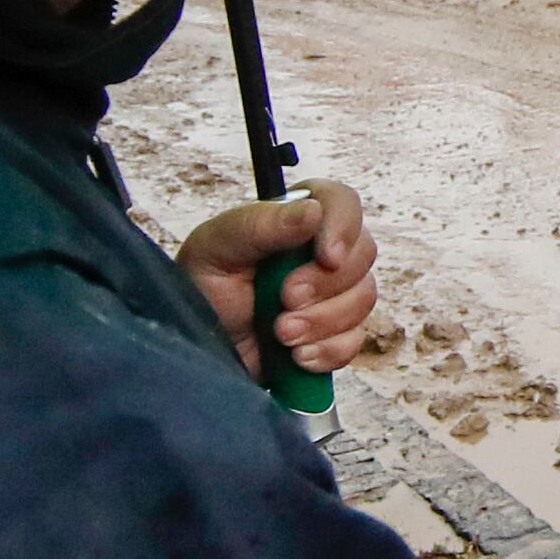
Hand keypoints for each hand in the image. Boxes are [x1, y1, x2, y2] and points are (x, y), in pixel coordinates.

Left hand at [179, 180, 377, 377]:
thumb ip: (262, 224)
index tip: (327, 257)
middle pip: (363, 254)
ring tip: (281, 334)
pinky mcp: (332, 335)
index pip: (342, 202)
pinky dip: (327, 351)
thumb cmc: (201, 287)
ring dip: (322, 321)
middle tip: (285, 299)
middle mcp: (320, 252)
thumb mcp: (217, 247)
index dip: (344, 227)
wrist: (196, 347)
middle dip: (325, 285)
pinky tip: (296, 356)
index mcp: (295, 219)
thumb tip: (314, 211)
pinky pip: (353, 341)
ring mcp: (331, 295)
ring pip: (363, 299)